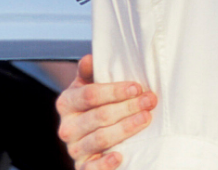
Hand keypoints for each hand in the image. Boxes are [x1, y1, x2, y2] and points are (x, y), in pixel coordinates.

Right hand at [56, 54, 156, 169]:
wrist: (89, 139)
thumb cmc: (95, 107)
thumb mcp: (89, 87)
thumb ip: (90, 73)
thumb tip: (90, 58)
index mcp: (67, 103)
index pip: (90, 95)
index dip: (115, 91)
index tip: (137, 87)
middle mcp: (67, 127)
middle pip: (99, 116)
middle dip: (128, 107)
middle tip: (150, 101)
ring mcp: (74, 149)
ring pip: (100, 138)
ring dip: (126, 128)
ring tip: (146, 119)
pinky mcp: (82, 167)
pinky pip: (91, 169)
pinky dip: (105, 163)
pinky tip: (120, 156)